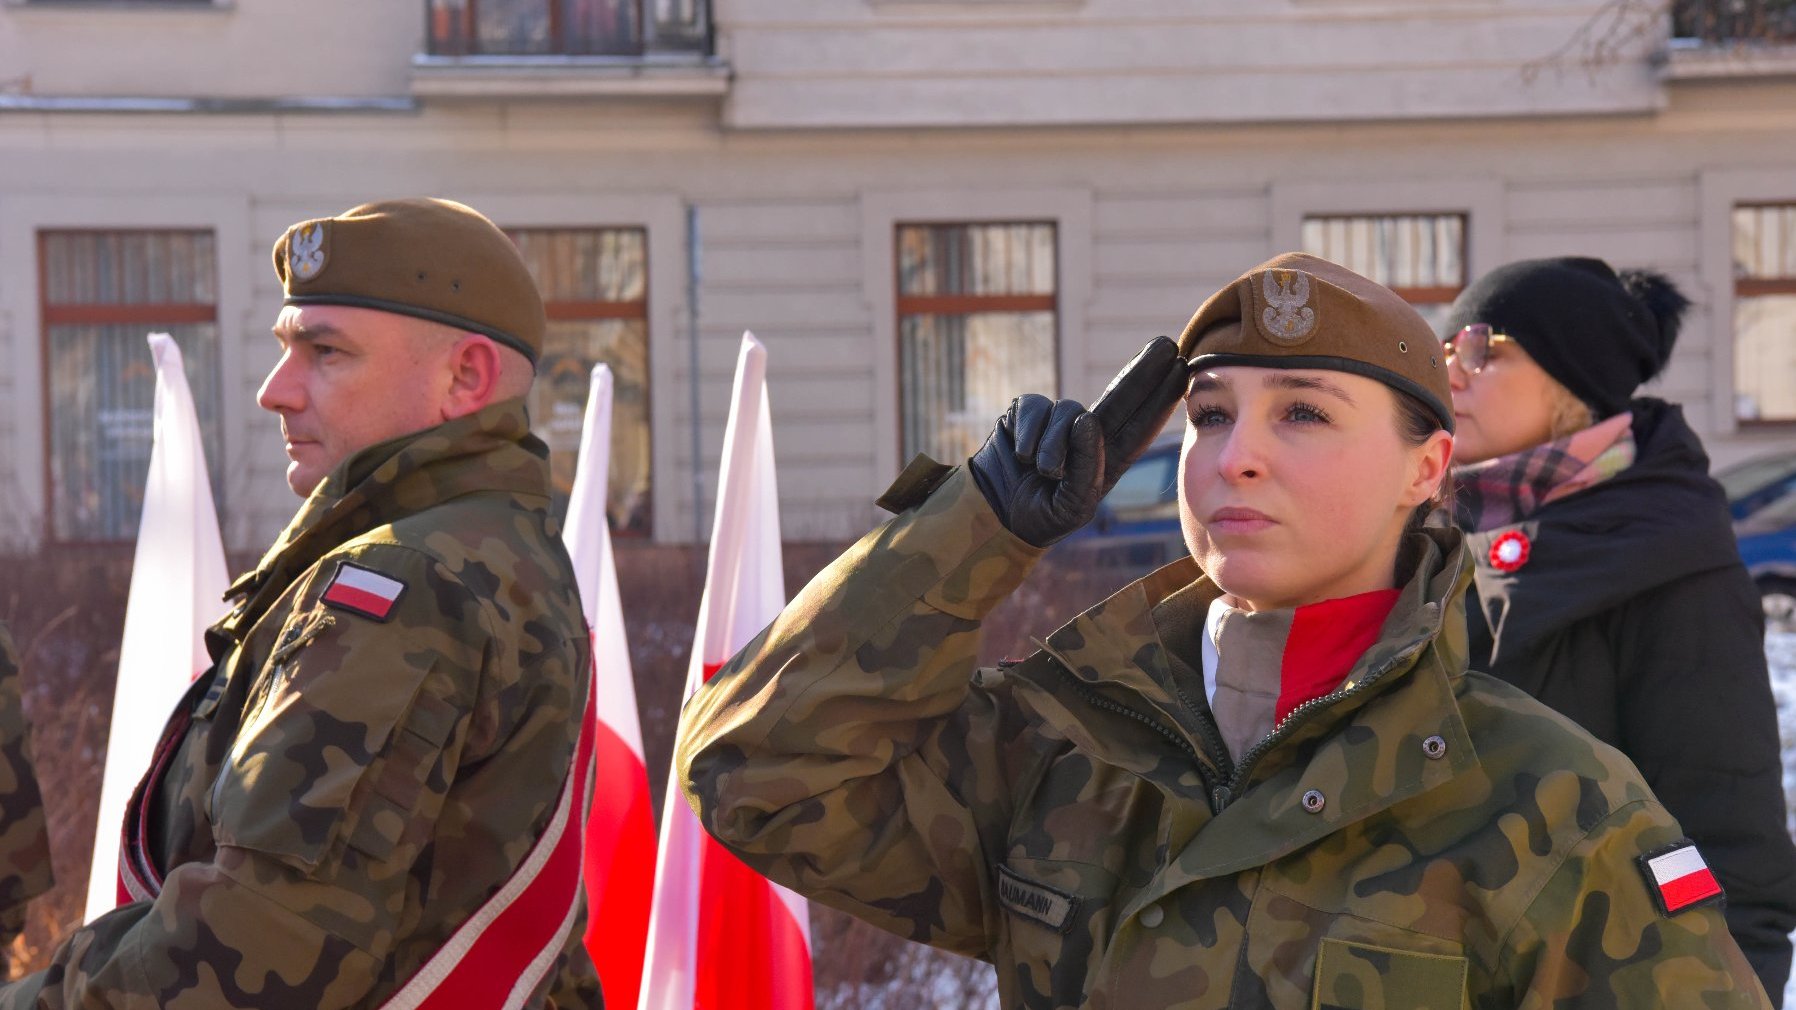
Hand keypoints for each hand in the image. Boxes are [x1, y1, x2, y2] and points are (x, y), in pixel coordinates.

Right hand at [968, 336, 1189, 546]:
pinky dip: (1029, 433)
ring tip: (1044, 472)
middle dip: (1144, 370)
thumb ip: (1086, 468)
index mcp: (1107, 460)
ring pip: (1069, 411)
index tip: (1182, 373)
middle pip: (1121, 396)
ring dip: (1055, 444)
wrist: (995, 516)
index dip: (1161, 400)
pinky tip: (1022, 455)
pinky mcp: (1026, 414)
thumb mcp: (1073, 506)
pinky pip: (1035, 408)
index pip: (1140, 426)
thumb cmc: (1040, 516)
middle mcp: (1086, 436)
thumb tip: (1086, 419)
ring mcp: (1056, 422)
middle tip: (1167, 345)